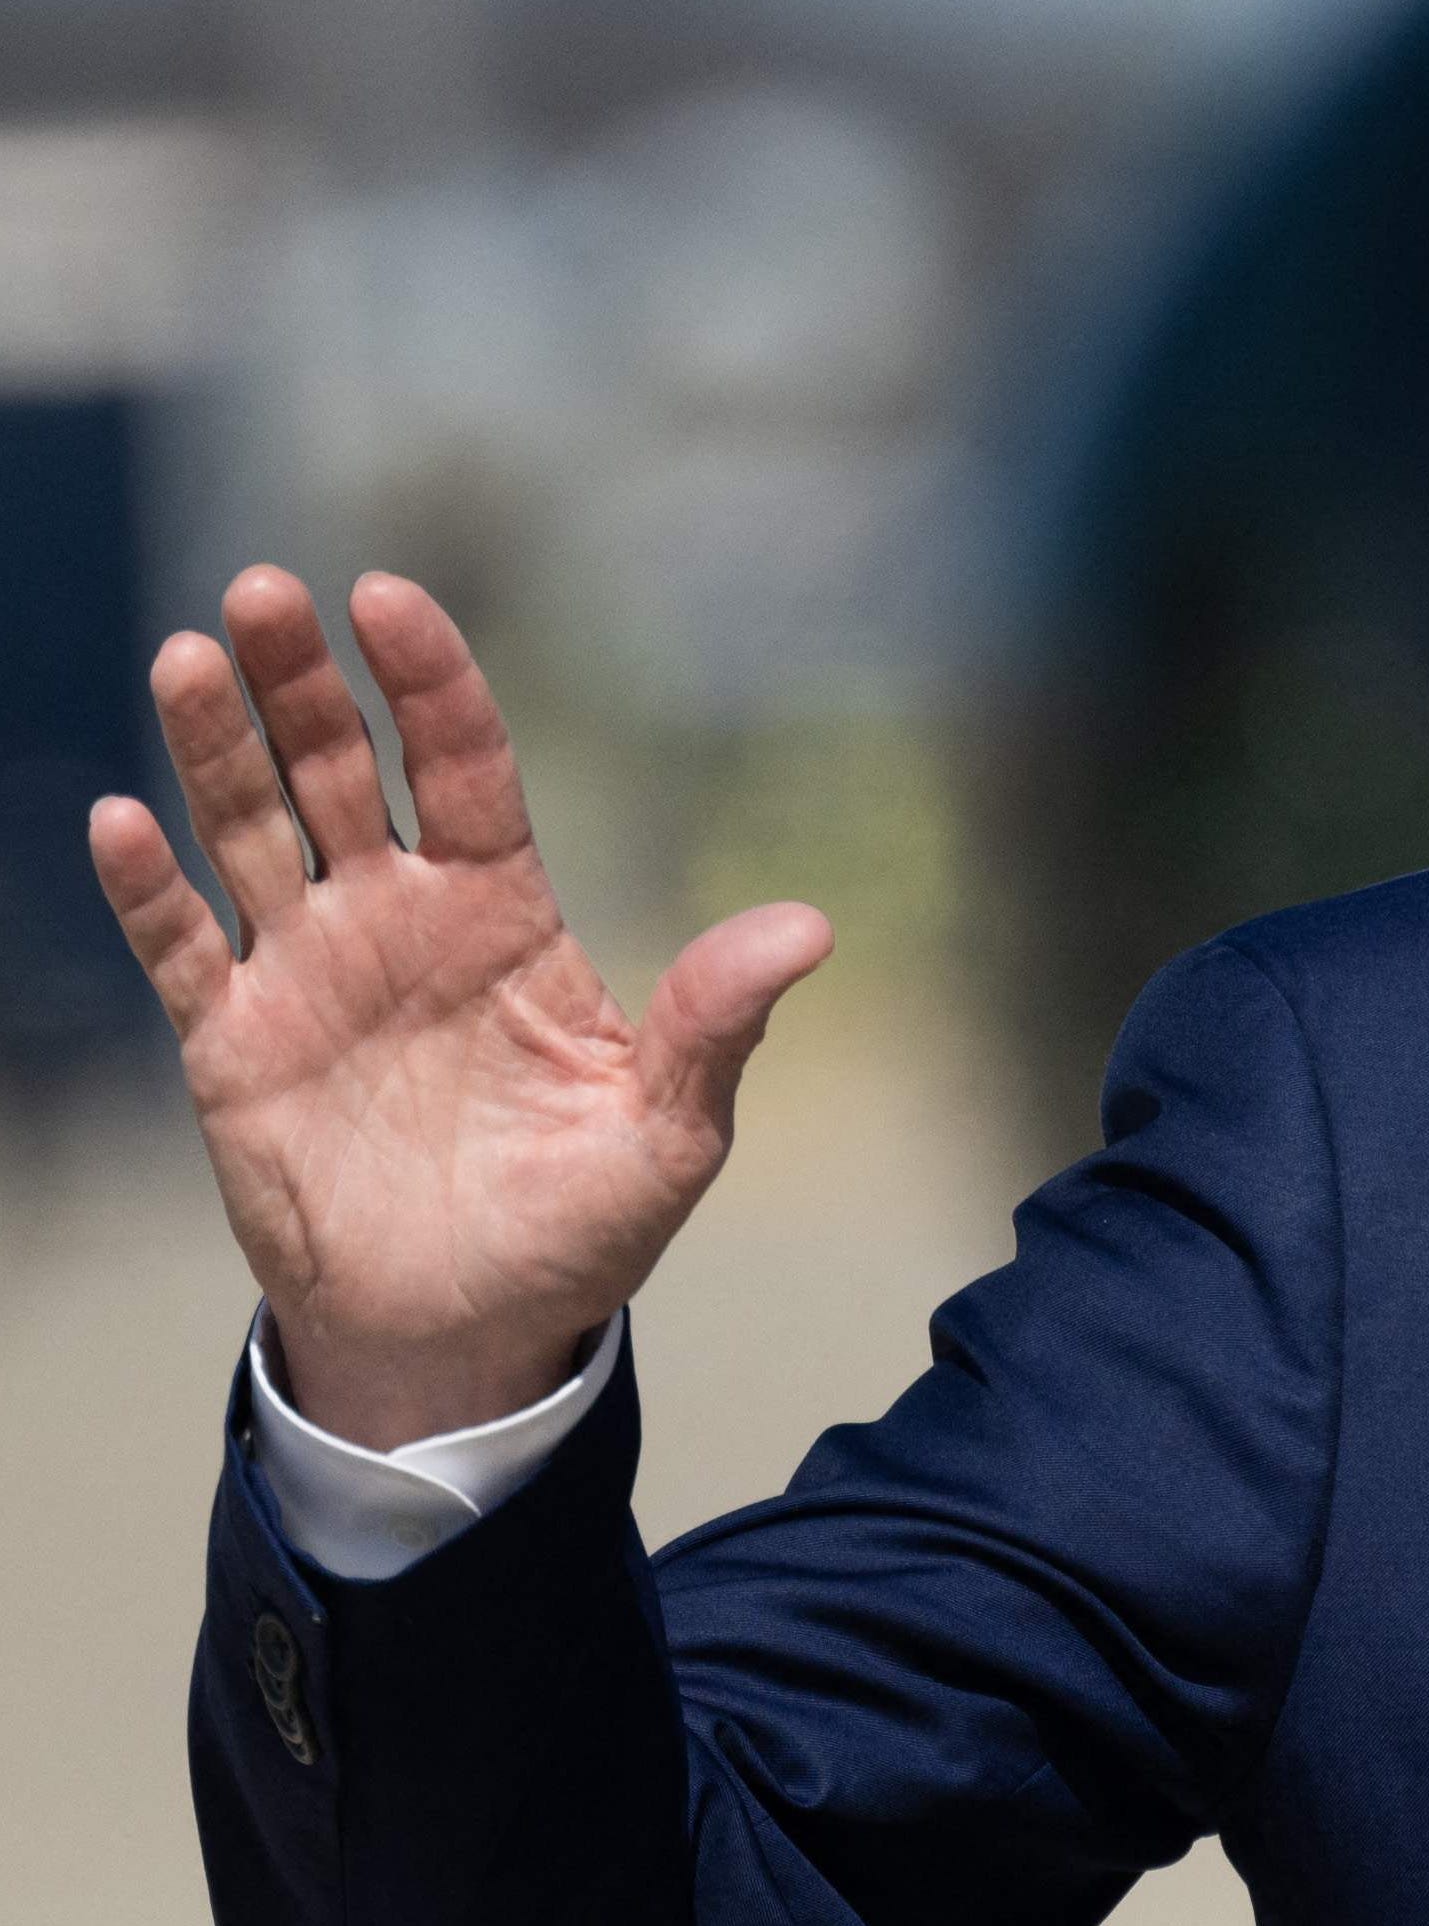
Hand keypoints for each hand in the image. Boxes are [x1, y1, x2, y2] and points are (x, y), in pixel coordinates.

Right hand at [88, 568, 831, 1447]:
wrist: (470, 1335)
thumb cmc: (579, 1227)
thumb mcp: (669, 1134)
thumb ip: (717, 1025)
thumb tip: (810, 929)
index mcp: (504, 914)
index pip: (463, 767)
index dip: (429, 683)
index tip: (388, 598)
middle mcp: (398, 918)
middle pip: (341, 769)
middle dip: (303, 682)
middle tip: (266, 590)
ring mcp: (309, 972)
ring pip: (251, 831)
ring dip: (216, 747)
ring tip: (189, 656)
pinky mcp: (233, 1044)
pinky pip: (182, 948)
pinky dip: (148, 889)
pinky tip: (121, 819)